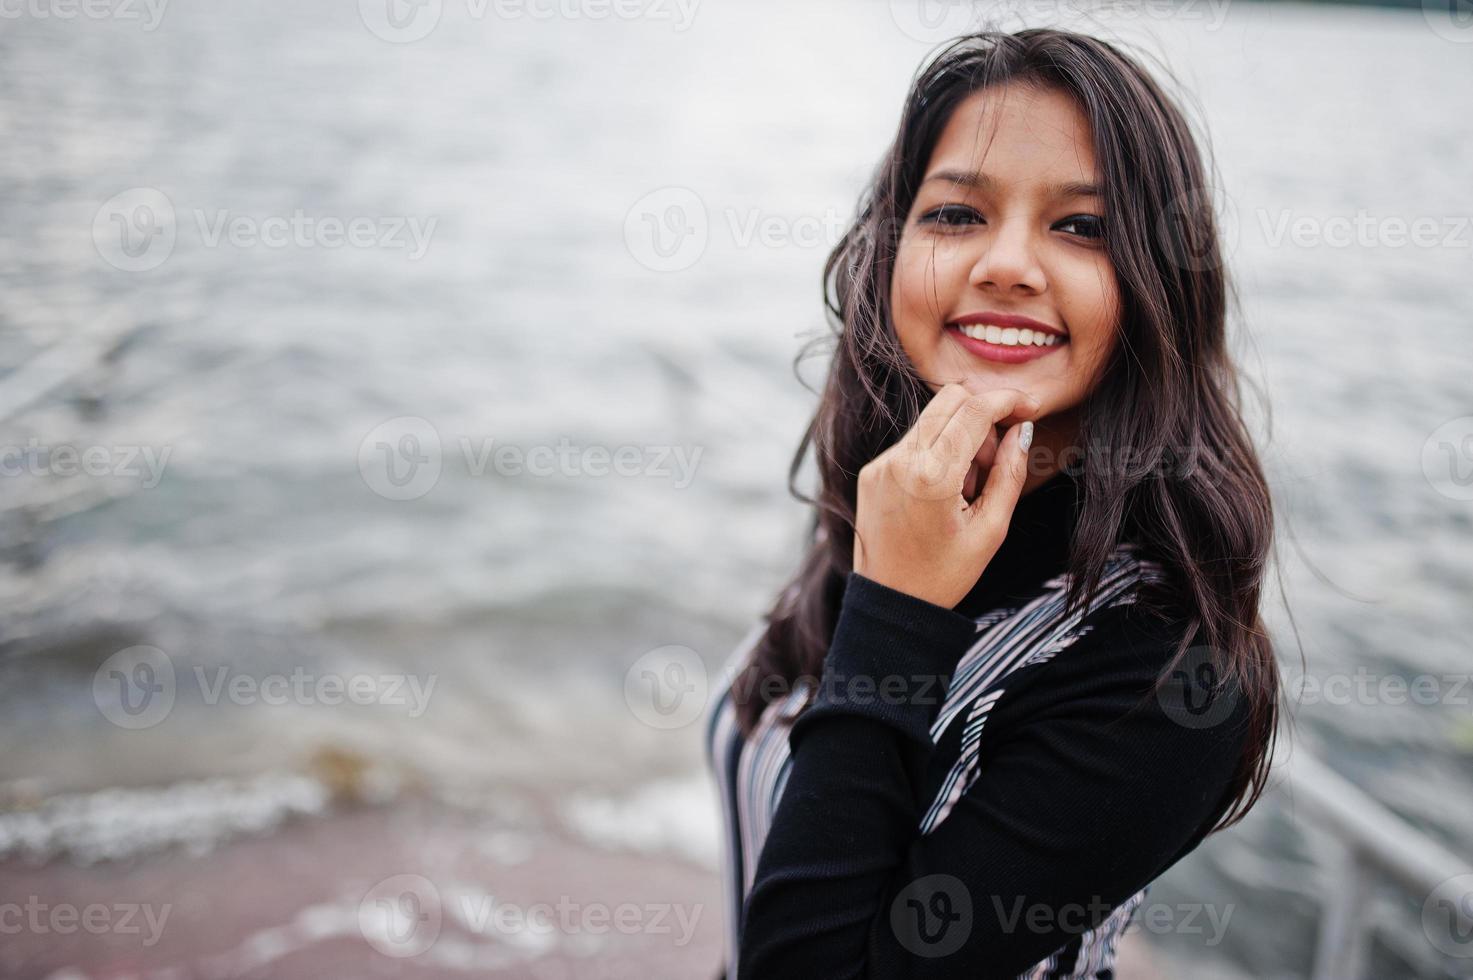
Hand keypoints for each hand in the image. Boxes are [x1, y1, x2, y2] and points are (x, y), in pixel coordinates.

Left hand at [852, 383, 1040, 608]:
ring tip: (966, 490)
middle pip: (950, 400)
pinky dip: (936, 455)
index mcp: (931, 476)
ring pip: (931, 420)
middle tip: (994, 462)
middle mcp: (899, 461)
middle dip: (982, 418)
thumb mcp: (991, 529)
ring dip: (959, 438)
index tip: (1029, 407)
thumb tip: (1022, 430)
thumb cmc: (944, 575)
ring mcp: (881, 465)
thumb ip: (1010, 473)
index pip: (974, 409)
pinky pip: (912, 444)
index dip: (1007, 399)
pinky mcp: (871, 473)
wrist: (891, 604)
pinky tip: (941, 496)